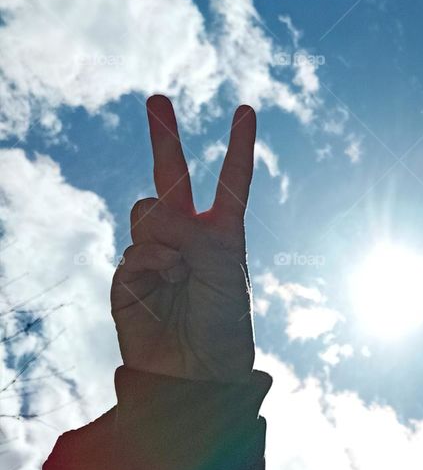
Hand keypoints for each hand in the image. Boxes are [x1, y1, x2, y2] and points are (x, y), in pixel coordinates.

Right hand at [110, 95, 257, 382]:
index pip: (232, 180)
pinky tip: (164, 284)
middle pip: (171, 175)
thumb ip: (188, 228)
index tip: (246, 110)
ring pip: (147, 211)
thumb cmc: (223, 319)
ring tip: (181, 269)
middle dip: (164, 135)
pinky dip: (151, 262)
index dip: (240, 146)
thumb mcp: (223, 263)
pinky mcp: (130, 277)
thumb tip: (147, 217)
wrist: (197, 372)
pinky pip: (134, 249)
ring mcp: (155, 252)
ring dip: (164, 233)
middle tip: (157, 98)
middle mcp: (187, 234)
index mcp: (223, 230)